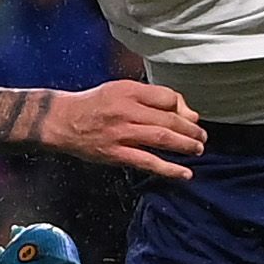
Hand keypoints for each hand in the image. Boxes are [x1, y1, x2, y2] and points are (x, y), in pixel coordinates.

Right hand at [42, 78, 205, 178]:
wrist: (62, 120)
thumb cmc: (94, 104)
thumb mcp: (119, 90)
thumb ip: (148, 97)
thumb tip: (183, 111)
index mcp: (129, 91)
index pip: (167, 97)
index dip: (182, 108)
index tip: (189, 117)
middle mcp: (127, 110)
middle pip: (169, 119)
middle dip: (191, 129)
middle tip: (202, 136)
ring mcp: (122, 133)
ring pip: (163, 139)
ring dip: (186, 145)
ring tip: (198, 149)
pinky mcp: (116, 153)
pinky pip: (148, 162)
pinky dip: (169, 169)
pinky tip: (185, 173)